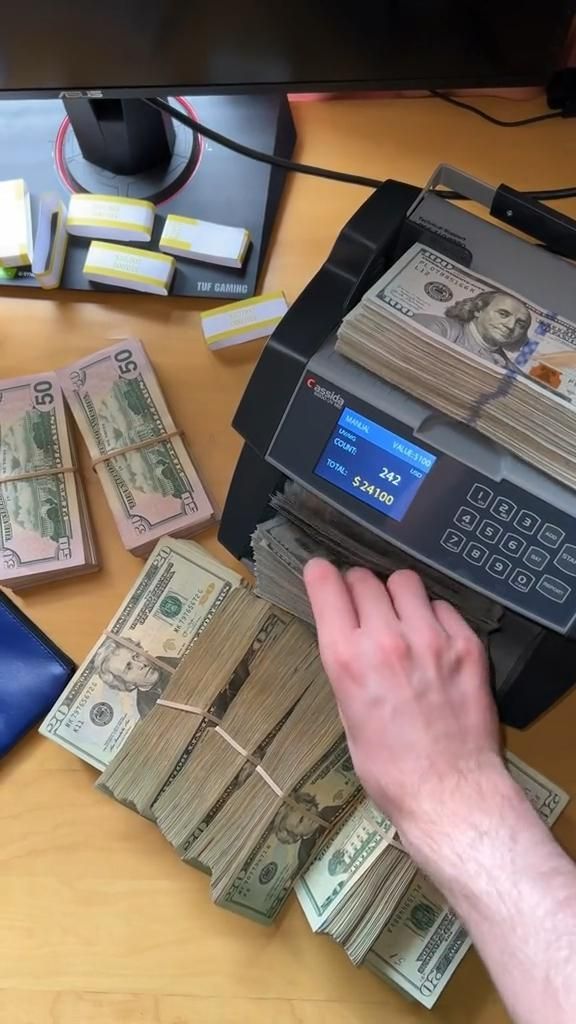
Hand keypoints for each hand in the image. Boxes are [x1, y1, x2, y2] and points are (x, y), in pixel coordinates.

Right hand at [304, 559, 503, 839]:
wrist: (448, 791)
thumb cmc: (387, 767)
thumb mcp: (347, 713)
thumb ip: (348, 665)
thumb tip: (349, 635)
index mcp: (346, 658)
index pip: (327, 586)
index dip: (321, 574)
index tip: (321, 573)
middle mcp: (386, 638)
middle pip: (365, 579)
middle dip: (358, 588)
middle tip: (363, 606)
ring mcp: (430, 638)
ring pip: (406, 582)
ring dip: (397, 595)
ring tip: (401, 617)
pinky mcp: (466, 645)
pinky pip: (443, 607)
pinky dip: (433, 617)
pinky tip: (433, 640)